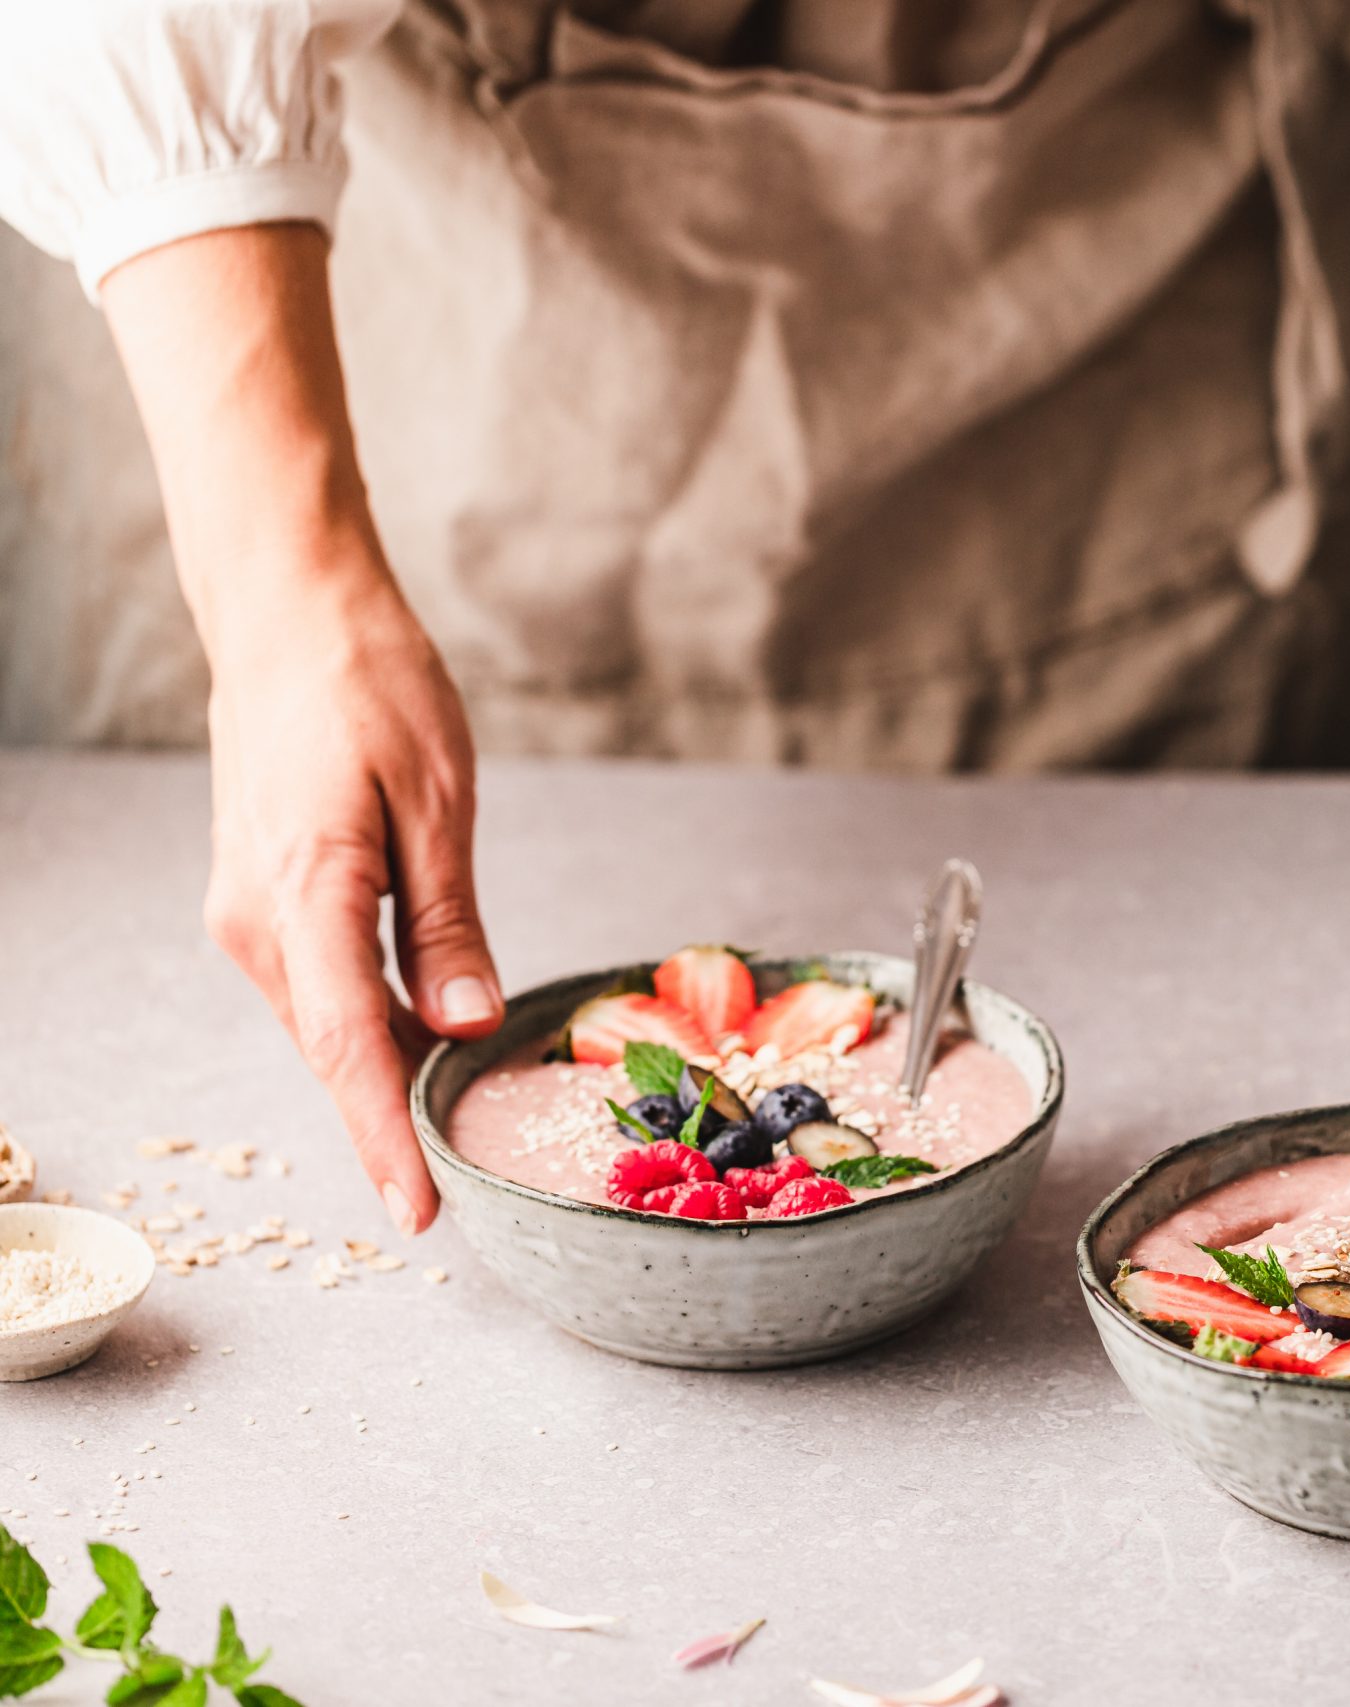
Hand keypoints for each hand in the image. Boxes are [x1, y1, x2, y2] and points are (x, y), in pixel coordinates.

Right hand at [101, 224, 501, 1233]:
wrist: (287, 614)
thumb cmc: (371, 685)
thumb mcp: (439, 797)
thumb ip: (447, 921)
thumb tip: (464, 1026)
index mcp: (306, 894)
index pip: (352, 1047)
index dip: (387, 1136)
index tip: (421, 1212)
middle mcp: (259, 921)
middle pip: (337, 1051)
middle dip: (389, 1127)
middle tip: (455, 1198)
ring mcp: (251, 913)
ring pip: (327, 1024)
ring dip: (380, 1079)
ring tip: (443, 1143)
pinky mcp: (263, 900)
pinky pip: (321, 987)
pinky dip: (366, 1027)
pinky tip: (415, 1051)